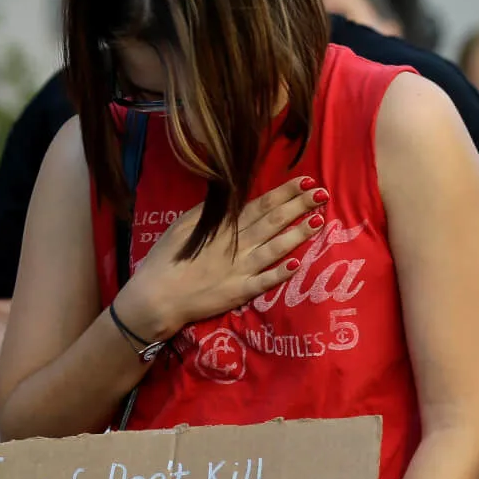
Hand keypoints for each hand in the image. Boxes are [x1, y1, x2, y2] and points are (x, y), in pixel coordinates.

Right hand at [114, 177, 327, 338]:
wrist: (156, 296)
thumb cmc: (166, 258)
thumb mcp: (184, 225)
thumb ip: (211, 212)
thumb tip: (231, 195)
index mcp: (224, 226)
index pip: (260, 204)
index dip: (285, 193)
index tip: (306, 181)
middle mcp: (236, 244)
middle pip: (273, 221)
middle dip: (299, 206)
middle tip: (323, 194)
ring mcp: (239, 269)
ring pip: (275, 247)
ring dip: (298, 233)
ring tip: (320, 220)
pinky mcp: (238, 292)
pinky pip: (264, 282)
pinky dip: (280, 273)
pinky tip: (297, 263)